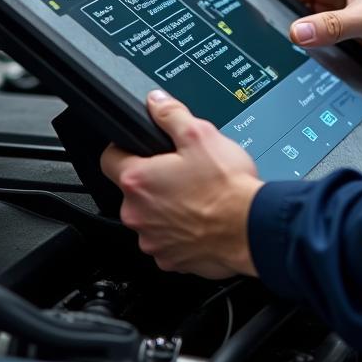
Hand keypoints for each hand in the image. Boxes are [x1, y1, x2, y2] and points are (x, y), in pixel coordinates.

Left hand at [101, 90, 263, 277]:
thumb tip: (155, 101)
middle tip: (184, 171)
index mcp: (139, 180)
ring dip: (167, 206)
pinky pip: (168, 240)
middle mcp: (137, 214)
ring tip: (198, 195)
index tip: (141, 148)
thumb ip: (171, 114)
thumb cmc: (226, 186)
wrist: (251, 228)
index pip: (109, 158)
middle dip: (155, 179)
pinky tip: (203, 218)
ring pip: (151, 216)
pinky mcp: (170, 260)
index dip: (124, 148)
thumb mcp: (200, 134)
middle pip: (134, 189)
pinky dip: (181, 230)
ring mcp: (152, 240)